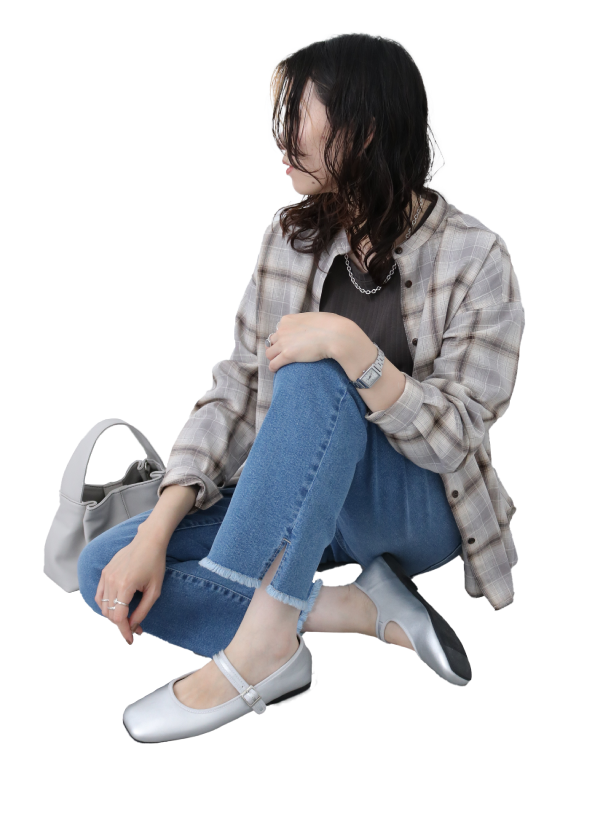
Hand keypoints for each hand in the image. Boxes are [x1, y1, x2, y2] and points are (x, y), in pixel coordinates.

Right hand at [94, 529, 167, 644]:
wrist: (148, 541)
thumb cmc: (155, 564)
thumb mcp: (154, 590)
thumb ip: (143, 610)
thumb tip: (133, 626)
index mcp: (125, 586)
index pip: (119, 617)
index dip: (124, 631)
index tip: (131, 640)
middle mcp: (112, 581)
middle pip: (110, 614)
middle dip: (121, 625)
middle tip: (136, 629)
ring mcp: (106, 576)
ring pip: (103, 606)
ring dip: (114, 616)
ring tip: (128, 619)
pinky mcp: (104, 573)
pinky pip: (99, 595)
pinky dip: (106, 605)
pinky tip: (117, 609)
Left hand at [265, 312, 345, 372]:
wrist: (334, 334)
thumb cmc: (330, 325)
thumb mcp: (313, 318)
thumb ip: (306, 323)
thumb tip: (311, 327)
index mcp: (287, 320)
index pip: (279, 330)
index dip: (283, 337)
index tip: (288, 343)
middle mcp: (282, 330)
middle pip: (273, 341)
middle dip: (277, 347)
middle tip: (283, 354)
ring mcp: (283, 343)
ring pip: (269, 353)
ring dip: (274, 358)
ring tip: (279, 363)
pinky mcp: (287, 355)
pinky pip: (273, 364)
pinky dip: (274, 368)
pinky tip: (277, 370)